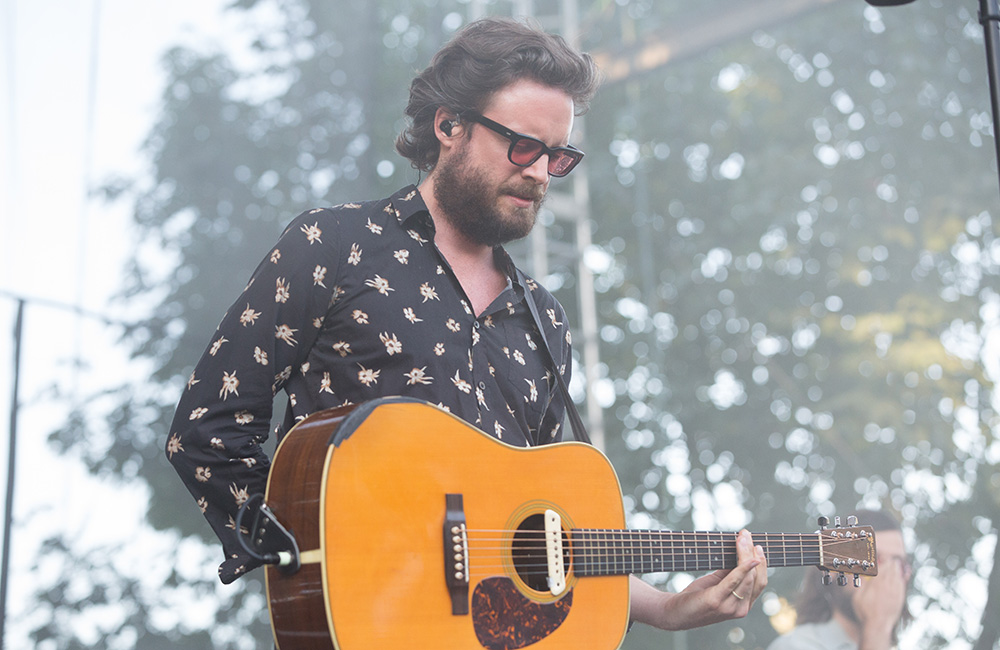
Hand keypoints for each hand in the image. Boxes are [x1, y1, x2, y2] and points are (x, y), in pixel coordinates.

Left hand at [629, 529, 767, 630]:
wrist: (674, 613)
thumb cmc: (695, 597)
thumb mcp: (716, 584)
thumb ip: (730, 573)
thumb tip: (740, 552)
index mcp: (743, 605)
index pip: (760, 582)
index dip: (761, 563)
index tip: (757, 544)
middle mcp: (740, 609)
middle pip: (755, 578)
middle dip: (753, 554)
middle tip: (747, 534)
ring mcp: (729, 607)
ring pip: (747, 577)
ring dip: (746, 554)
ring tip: (743, 537)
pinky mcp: (716, 601)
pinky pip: (734, 580)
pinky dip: (742, 567)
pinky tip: (746, 557)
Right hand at [852, 553, 907, 649]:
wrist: (878, 626)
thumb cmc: (865, 613)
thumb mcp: (857, 599)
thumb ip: (861, 587)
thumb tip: (863, 577)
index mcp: (875, 587)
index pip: (880, 572)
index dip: (882, 565)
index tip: (883, 559)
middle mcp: (885, 589)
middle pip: (890, 574)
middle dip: (891, 565)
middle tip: (892, 559)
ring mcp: (893, 595)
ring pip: (896, 579)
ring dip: (897, 571)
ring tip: (896, 564)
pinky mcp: (899, 600)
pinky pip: (901, 587)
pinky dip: (901, 581)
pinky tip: (901, 577)